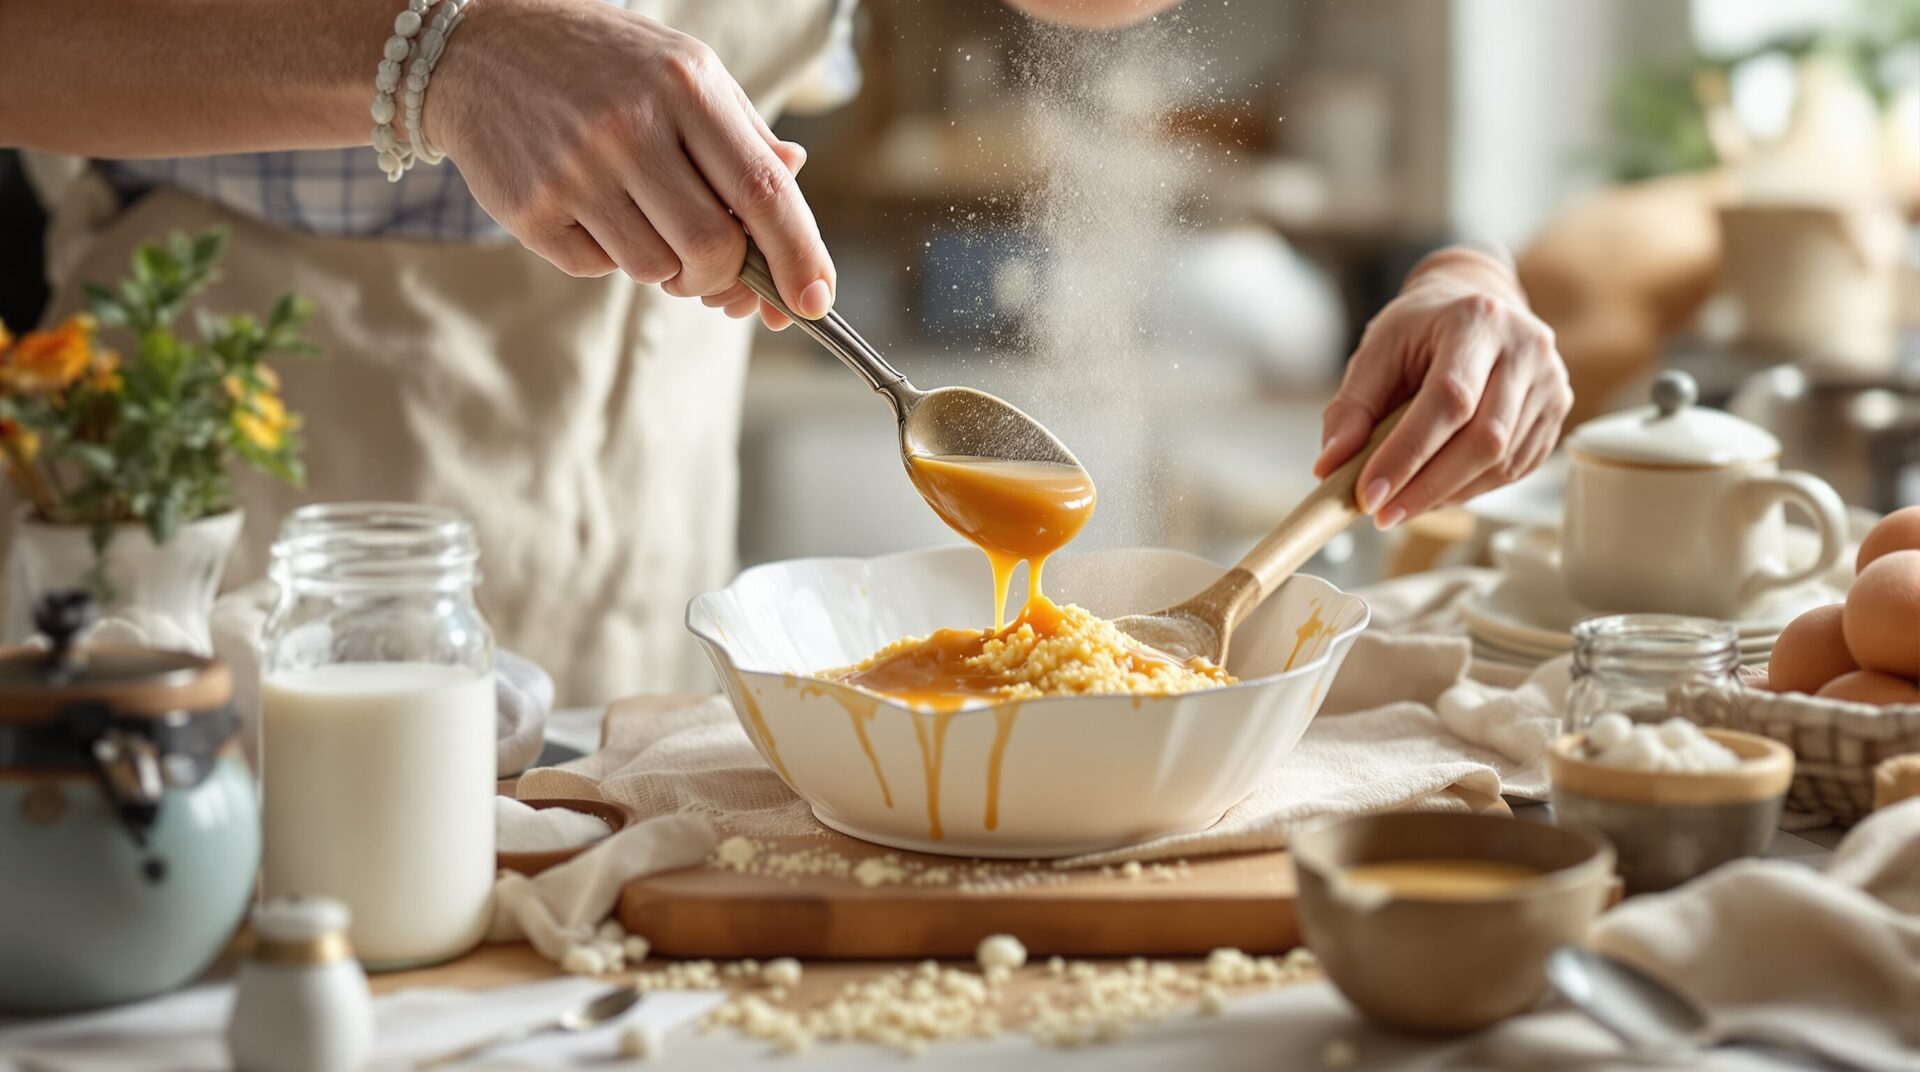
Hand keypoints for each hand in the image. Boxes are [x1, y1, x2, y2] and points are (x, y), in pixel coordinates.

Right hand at [427, 0, 830, 327]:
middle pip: (713, 248)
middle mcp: (631, 126)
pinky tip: (590, 205)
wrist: (476, 51)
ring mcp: (575, 171)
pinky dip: (610, 255)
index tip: (815, 301)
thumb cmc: (600, 63)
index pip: (763, 191)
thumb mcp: (680, 69)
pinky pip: (599, 269)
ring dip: (667, 267)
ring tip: (642, 217)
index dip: (799, 255)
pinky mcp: (531, 211)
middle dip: (727, 276)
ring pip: (658, 270)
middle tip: (715, 268)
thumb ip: (742, 130)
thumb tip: (795, 183)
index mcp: (685, 86)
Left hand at [1312, 247, 1571, 528]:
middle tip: (1382, 515)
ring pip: (1503, 461)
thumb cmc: (1419, 330)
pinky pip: (1514, 469)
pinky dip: (1469, 489)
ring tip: (1402, 503)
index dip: (1407, 453)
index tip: (1369, 495)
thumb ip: (1351, 408)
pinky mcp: (1556, 413)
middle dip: (1427, 486)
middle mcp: (1526, 348)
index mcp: (1477, 320)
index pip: (1449, 400)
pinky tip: (1436, 490)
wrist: (1472, 306)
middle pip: (1485, 438)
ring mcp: (1550, 382)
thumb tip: (1330, 466)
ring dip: (1446, 494)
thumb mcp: (1376, 352)